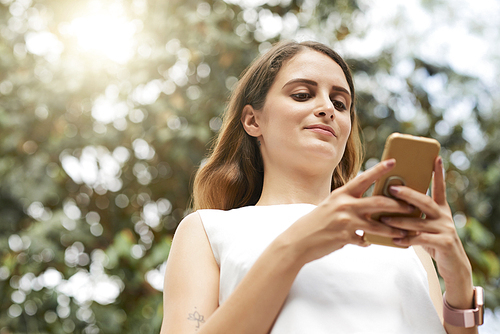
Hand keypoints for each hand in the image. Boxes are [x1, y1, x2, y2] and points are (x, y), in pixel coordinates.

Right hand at [284, 159, 413, 263]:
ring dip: (394, 229)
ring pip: (378, 225)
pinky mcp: (346, 238)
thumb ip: (348, 203)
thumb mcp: (330, 206)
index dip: (380, 170)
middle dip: (398, 204)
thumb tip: (368, 205)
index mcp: (341, 194)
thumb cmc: (315, 222)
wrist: (299, 241)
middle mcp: (344, 206)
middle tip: (412, 205)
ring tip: (406, 231)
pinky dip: (370, 242)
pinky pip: (365, 240)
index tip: (394, 162)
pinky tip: (373, 244)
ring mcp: (346, 222)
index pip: (363, 179)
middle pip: (378, 202)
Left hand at [380, 157, 471, 283]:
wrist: (453, 264)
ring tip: (384, 219)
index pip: (439, 187)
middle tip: (392, 188)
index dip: (438, 173)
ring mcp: (445, 229)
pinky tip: (395, 239)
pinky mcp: (444, 243)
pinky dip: (407, 239)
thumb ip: (415, 214)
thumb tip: (391, 202)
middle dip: (407, 194)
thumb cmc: (434, 241)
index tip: (435, 157)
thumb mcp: (427, 224)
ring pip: (419, 221)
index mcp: (440, 209)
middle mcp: (444, 216)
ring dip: (399, 220)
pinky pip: (421, 239)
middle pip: (425, 201)